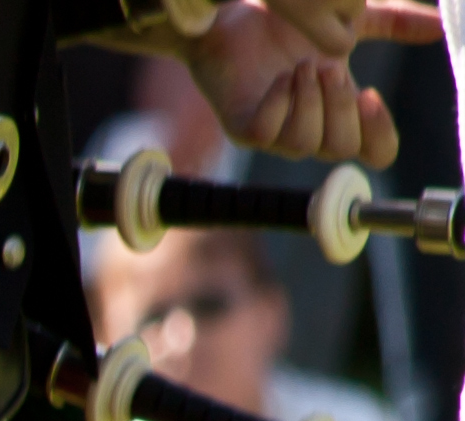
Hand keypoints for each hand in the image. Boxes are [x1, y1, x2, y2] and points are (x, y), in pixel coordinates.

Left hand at [178, 5, 430, 168]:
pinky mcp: (242, 126)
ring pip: (305, 144)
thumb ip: (395, 25)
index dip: (380, 136)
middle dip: (341, 108)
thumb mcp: (353, 23)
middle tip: (330, 68)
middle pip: (341, 149)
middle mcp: (311, 127)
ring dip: (311, 103)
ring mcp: (275, 131)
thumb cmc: (291, 25)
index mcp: (342, 111)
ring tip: (303, 66)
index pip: (374, 151)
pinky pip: (264, 134)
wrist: (237, 14)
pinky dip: (278, 105)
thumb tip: (439, 28)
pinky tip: (281, 78)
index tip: (371, 96)